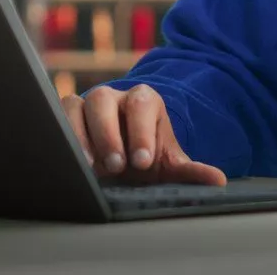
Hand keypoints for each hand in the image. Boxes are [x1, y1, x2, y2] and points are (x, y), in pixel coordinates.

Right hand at [60, 84, 227, 185]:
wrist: (123, 157)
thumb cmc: (145, 158)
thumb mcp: (167, 163)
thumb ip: (190, 171)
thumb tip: (218, 180)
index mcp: (144, 101)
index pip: (142, 106)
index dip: (142, 132)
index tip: (144, 162)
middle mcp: (114, 97)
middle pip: (105, 102)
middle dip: (110, 135)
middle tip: (118, 166)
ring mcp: (87, 104)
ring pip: (78, 106)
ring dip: (82, 136)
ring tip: (91, 167)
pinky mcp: (66, 114)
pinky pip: (58, 115)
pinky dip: (61, 134)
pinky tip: (69, 160)